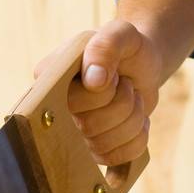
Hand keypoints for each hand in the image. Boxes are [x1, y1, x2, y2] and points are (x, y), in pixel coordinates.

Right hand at [33, 19, 162, 166]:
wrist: (143, 64)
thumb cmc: (126, 47)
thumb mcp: (121, 33)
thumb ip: (105, 47)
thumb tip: (93, 81)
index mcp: (50, 77)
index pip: (73, 101)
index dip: (103, 92)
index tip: (113, 75)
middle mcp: (55, 108)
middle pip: (89, 127)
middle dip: (123, 103)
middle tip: (125, 83)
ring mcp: (74, 131)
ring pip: (104, 147)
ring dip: (132, 119)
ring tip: (130, 97)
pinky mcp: (94, 149)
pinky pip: (117, 159)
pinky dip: (137, 137)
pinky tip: (136, 118)